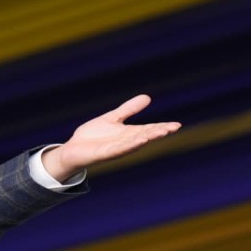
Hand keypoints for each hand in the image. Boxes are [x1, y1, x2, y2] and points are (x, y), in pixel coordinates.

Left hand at [42, 95, 180, 181]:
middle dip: (158, 132)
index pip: (149, 129)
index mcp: (128, 133)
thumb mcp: (112, 118)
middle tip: (172, 128)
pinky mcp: (105, 153)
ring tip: (159, 133)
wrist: (73, 149)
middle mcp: (125, 142)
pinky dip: (129, 145)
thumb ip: (128, 110)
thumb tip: (147, 97)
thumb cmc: (92, 136)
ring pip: (134, 143)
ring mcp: (116, 148)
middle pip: (145, 136)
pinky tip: (139, 140)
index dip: (162, 127)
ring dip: (147, 138)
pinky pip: (119, 149)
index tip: (177, 125)